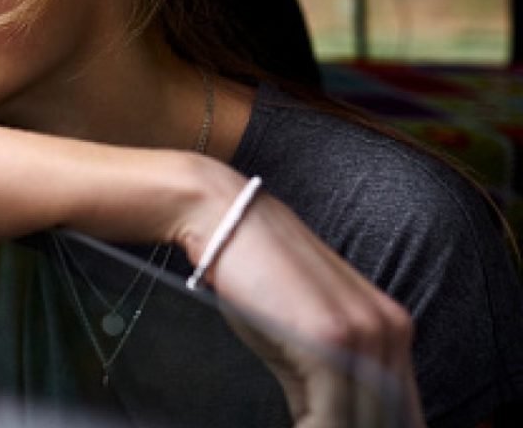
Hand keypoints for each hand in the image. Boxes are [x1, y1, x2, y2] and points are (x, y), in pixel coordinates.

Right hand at [194, 190, 423, 426]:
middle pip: (386, 418)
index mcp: (391, 327)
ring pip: (362, 424)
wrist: (227, 218)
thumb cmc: (254, 270)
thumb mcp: (304, 331)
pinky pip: (332, 418)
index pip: (398, 410)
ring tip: (300, 427)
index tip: (333, 426)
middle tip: (311, 427)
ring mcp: (363, 334)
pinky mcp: (331, 340)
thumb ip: (331, 378)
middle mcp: (389, 330)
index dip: (370, 427)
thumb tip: (328, 423)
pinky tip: (295, 427)